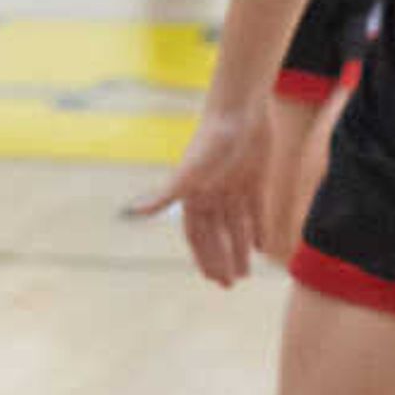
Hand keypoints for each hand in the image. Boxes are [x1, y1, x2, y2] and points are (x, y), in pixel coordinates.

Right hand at [129, 98, 270, 286]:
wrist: (239, 109)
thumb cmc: (210, 140)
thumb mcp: (188, 173)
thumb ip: (163, 196)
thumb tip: (131, 212)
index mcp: (193, 194)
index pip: (197, 234)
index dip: (203, 257)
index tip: (212, 280)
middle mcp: (211, 192)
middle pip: (216, 233)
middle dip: (221, 258)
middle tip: (231, 285)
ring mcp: (233, 185)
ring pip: (236, 225)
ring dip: (240, 248)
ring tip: (246, 273)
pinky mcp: (254, 177)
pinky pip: (255, 209)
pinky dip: (258, 227)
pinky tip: (263, 245)